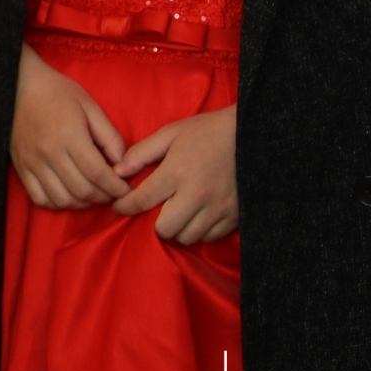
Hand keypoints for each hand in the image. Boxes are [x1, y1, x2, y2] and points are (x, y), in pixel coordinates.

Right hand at [11, 43, 129, 208]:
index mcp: (69, 135)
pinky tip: (68, 194)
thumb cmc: (56, 92)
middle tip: (112, 192)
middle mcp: (49, 152)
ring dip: (82, 203)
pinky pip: (40, 198)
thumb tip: (123, 165)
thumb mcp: (90, 106)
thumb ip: (110, 136)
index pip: (98, 173)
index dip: (116, 187)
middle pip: (82, 190)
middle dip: (103, 197)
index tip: (126, 190)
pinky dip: (57, 203)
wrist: (16, 85)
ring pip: (62, 199)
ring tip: (92, 194)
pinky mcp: (21, 167)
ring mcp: (32, 162)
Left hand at [112, 105, 238, 243]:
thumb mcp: (170, 133)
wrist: (252, 136)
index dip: (125, 207)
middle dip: (154, 223)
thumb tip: (117, 171)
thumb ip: (141, 153)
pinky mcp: (234, 216)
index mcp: (176, 172)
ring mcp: (217, 208)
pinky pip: (210, 237)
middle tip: (155, 212)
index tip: (119, 207)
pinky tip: (197, 216)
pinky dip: (199, 231)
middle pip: (165, 228)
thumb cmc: (207, 132)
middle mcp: (196, 194)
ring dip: (177, 229)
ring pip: (187, 237)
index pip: (142, 200)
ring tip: (177, 214)